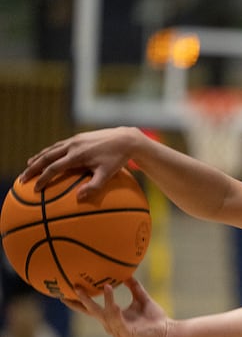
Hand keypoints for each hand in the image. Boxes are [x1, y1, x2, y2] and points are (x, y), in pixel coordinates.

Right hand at [19, 127, 143, 200]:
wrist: (125, 139)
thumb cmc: (117, 159)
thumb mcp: (108, 174)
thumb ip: (94, 187)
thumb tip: (79, 199)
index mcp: (77, 156)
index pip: (53, 168)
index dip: (43, 179)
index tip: (35, 189)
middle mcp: (72, 146)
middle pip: (46, 157)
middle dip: (32, 168)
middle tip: (22, 179)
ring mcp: (74, 140)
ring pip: (50, 149)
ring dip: (38, 158)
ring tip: (29, 166)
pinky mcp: (78, 138)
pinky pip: (58, 145)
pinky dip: (49, 152)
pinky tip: (47, 157)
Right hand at [64, 277, 169, 336]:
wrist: (166, 330)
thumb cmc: (154, 317)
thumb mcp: (141, 298)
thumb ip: (134, 287)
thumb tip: (127, 273)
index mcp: (112, 317)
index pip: (91, 309)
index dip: (78, 302)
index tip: (63, 293)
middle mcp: (111, 325)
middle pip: (92, 312)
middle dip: (82, 300)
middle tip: (74, 287)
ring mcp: (118, 331)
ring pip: (105, 315)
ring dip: (104, 301)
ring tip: (106, 286)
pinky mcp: (127, 334)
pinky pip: (118, 322)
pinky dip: (115, 312)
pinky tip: (114, 304)